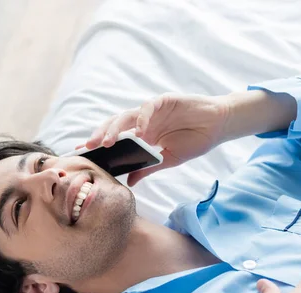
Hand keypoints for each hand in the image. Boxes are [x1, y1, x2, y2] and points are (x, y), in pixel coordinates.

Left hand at [80, 93, 229, 185]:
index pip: (115, 139)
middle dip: (99, 136)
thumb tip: (130, 183)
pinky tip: (139, 132)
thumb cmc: (195, 141)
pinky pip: (148, 108)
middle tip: (88, 148)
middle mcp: (143, 122)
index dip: (98, 143)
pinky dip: (142, 119)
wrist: (218, 125)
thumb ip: (149, 168)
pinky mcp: (164, 101)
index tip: (81, 154)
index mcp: (143, 135)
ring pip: (126, 117)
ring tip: (105, 143)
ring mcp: (152, 111)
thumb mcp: (169, 160)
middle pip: (115, 126)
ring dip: (114, 129)